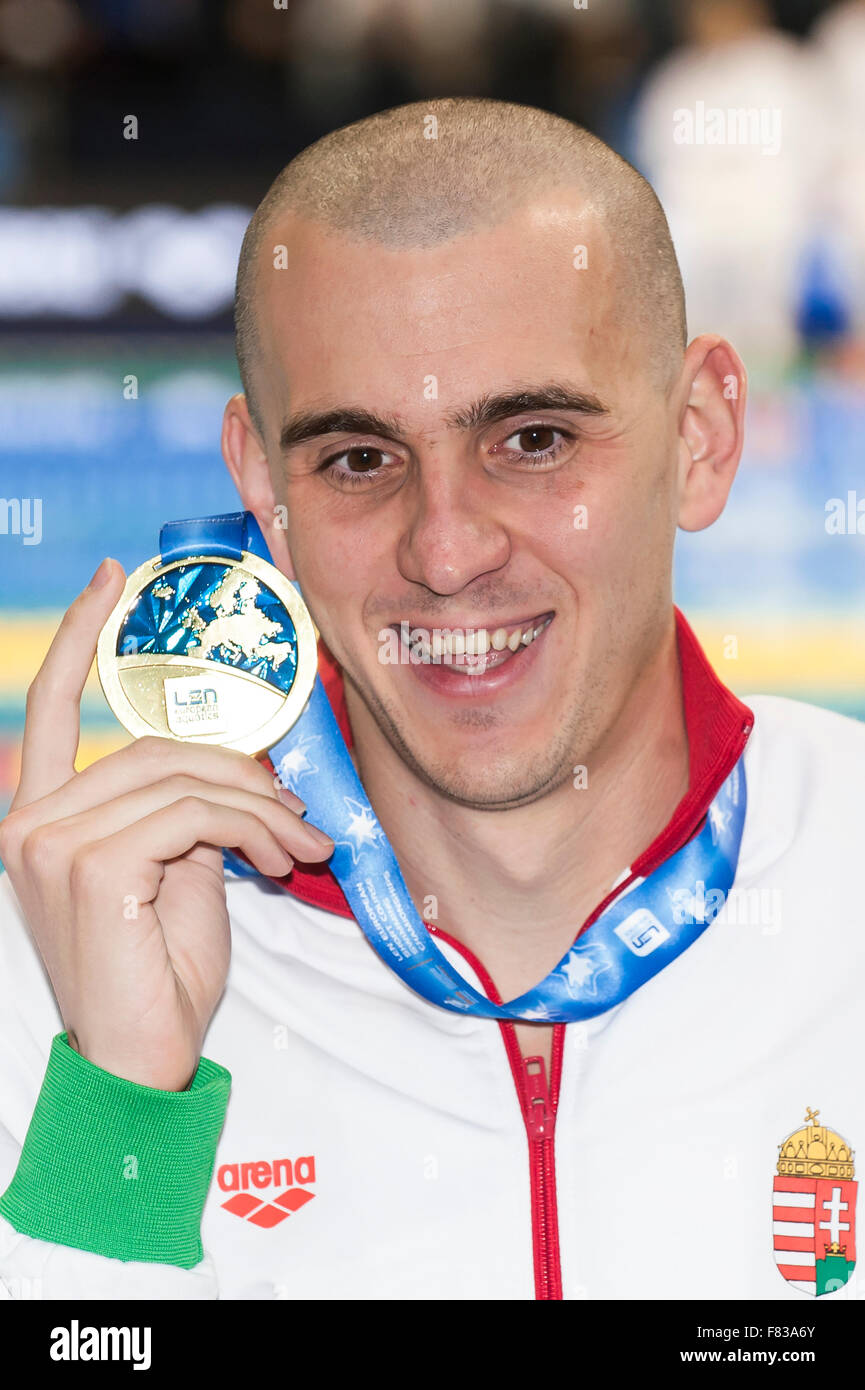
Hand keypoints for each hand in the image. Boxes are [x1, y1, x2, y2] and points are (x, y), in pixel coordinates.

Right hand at [0, 557, 333, 1089]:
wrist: (144, 1062)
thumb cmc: (160, 973)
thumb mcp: (177, 872)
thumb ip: (188, 808)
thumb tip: (243, 762)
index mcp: (41, 815)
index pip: (52, 706)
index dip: (78, 634)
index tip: (115, 578)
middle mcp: (30, 821)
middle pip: (153, 746)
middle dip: (240, 773)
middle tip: (298, 814)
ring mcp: (50, 842)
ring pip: (183, 778)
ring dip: (259, 806)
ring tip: (301, 845)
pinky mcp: (90, 865)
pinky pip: (193, 812)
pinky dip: (251, 827)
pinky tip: (280, 857)